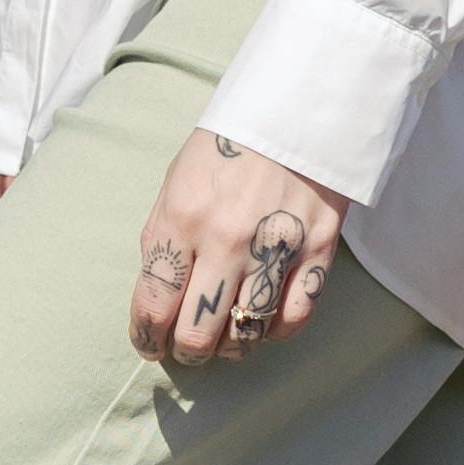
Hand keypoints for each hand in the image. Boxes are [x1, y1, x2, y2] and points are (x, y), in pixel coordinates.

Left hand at [126, 127, 337, 366]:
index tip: (149, 344)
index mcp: (182, 218)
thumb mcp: (176, 183)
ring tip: (224, 340)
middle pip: (198, 333)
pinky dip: (274, 333)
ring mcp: (275, 248)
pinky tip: (262, 324)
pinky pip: (293, 320)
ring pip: (246, 335)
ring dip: (229, 348)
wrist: (293, 112)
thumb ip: (165, 240)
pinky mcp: (317, 251)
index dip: (146, 336)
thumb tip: (157, 299)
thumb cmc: (225, 149)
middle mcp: (226, 240)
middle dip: (185, 352)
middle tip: (185, 348)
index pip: (154, 303)